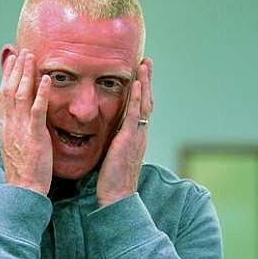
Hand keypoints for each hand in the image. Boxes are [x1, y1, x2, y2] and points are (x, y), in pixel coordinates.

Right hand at [0, 49, 52, 194]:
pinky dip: (41, 94)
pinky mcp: (34, 136)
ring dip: (25, 74)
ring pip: (20, 95)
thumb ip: (18, 129)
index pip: (2, 94)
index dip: (6, 75)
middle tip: (21, 51)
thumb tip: (20, 118)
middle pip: (8, 89)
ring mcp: (21, 129)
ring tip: (31, 56)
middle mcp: (10, 124)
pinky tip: (46, 79)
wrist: (23, 190)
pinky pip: (36, 111)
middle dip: (14, 69)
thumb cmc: (24, 171)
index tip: (11, 59)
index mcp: (5, 126)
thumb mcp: (17, 145)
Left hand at [96, 58, 153, 206]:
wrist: (117, 196)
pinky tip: (137, 83)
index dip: (142, 91)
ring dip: (145, 82)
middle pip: (147, 101)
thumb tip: (110, 136)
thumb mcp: (114, 156)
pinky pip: (135, 114)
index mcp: (136, 137)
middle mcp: (140, 133)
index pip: (141, 109)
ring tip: (144, 64)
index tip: (141, 75)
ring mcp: (137, 135)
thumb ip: (114, 143)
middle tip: (147, 62)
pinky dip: (137, 97)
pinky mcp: (129, 139)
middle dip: (147, 81)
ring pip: (144, 103)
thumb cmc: (112, 181)